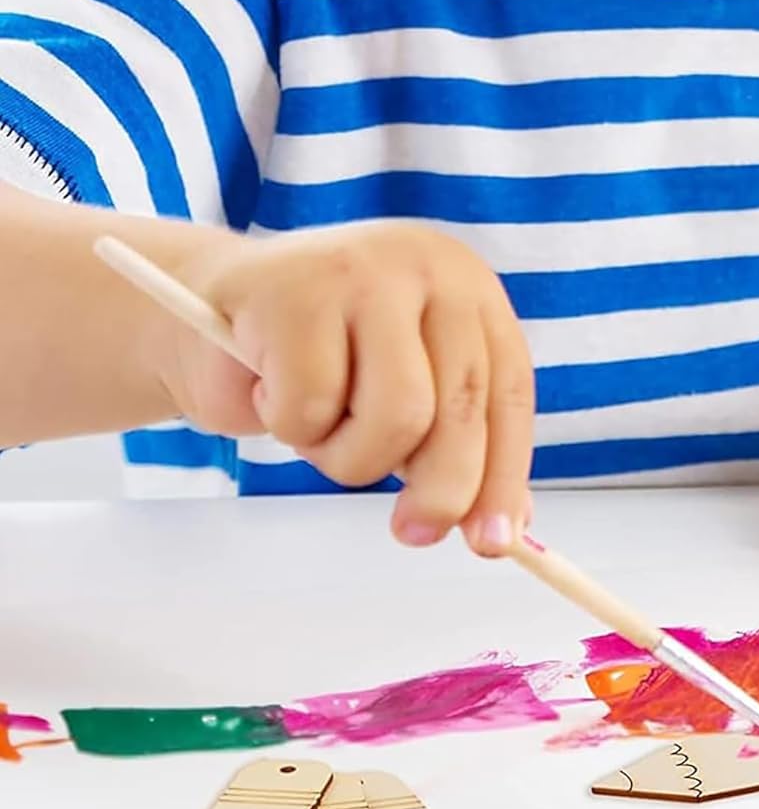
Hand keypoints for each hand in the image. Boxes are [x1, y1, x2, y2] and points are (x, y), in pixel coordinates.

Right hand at [155, 222, 533, 554]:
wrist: (201, 315)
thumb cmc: (314, 362)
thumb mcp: (401, 398)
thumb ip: (456, 448)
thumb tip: (504, 527)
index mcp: (469, 290)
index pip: (507, 392)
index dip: (504, 473)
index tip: (493, 539)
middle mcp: (427, 268)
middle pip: (460, 406)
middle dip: (442, 489)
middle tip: (414, 531)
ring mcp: (362, 274)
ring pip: (398, 414)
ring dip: (351, 456)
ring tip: (318, 430)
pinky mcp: (294, 294)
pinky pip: (313, 406)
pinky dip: (289, 425)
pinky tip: (269, 389)